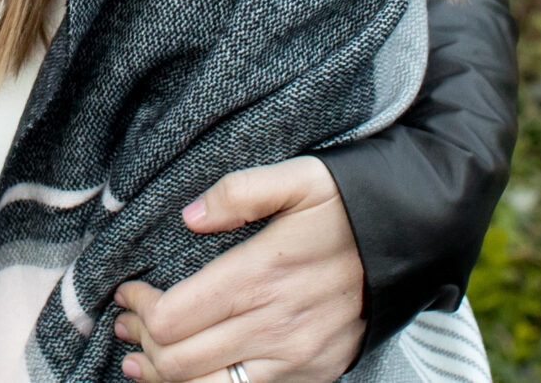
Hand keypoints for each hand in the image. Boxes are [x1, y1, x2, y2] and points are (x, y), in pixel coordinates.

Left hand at [112, 157, 364, 382]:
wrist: (412, 242)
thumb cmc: (347, 205)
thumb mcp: (300, 178)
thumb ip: (240, 191)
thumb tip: (190, 215)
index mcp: (261, 275)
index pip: (173, 317)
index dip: (141, 308)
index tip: (129, 291)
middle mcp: (276, 326)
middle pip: (180, 361)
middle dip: (143, 345)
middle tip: (127, 325)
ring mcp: (296, 358)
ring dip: (167, 378)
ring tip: (141, 363)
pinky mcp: (314, 375)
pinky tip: (190, 376)